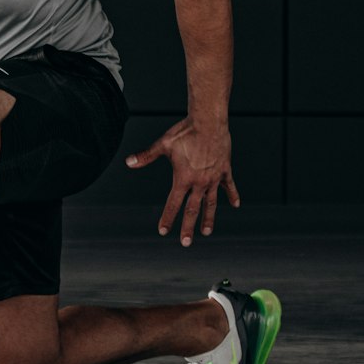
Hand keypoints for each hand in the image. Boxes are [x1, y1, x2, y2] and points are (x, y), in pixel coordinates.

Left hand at [126, 118, 239, 246]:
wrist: (209, 121)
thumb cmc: (185, 131)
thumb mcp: (163, 144)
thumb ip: (146, 156)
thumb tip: (128, 162)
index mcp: (183, 178)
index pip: (173, 203)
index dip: (167, 218)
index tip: (162, 231)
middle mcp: (199, 182)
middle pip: (192, 209)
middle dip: (188, 227)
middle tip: (185, 243)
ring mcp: (213, 177)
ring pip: (211, 203)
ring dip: (208, 218)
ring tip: (206, 231)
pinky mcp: (225, 170)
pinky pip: (229, 186)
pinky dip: (232, 195)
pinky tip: (235, 205)